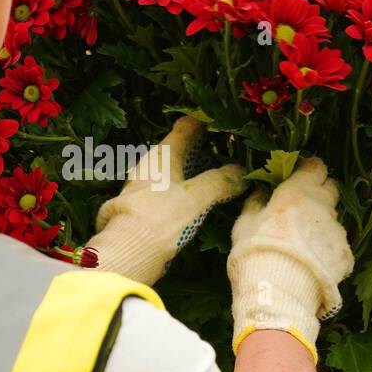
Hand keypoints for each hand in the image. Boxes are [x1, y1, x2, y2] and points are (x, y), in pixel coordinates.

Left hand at [84, 117, 246, 284]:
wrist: (128, 251)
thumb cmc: (160, 218)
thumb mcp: (196, 197)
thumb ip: (221, 181)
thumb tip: (242, 173)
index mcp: (163, 154)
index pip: (187, 125)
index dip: (208, 120)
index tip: (229, 124)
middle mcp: (152, 164)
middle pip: (183, 147)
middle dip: (209, 148)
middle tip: (236, 153)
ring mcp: (148, 184)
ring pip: (178, 168)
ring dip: (200, 170)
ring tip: (226, 176)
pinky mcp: (147, 204)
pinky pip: (174, 187)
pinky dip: (191, 187)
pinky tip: (205, 198)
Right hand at [227, 157, 352, 361]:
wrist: (277, 296)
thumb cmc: (255, 255)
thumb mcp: (243, 225)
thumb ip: (255, 202)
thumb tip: (261, 189)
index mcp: (297, 194)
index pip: (316, 167)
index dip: (309, 171)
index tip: (299, 177)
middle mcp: (323, 208)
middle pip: (330, 190)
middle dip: (319, 194)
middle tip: (301, 210)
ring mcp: (338, 233)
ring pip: (333, 221)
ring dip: (321, 227)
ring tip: (303, 247)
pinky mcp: (346, 257)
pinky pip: (338, 248)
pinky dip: (328, 252)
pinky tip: (312, 266)